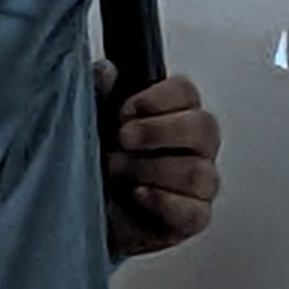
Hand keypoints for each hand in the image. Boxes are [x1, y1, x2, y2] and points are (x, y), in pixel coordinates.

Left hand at [99, 72, 219, 255]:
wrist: (84, 214)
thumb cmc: (97, 165)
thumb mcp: (91, 124)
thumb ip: (99, 95)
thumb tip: (105, 71)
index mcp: (176, 115)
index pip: (187, 93)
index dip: (159, 98)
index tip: (126, 109)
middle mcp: (195, 147)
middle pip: (204, 127)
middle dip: (158, 131)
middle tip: (122, 138)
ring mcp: (199, 183)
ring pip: (197, 171)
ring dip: (150, 170)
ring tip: (117, 172)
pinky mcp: (193, 217)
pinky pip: (195, 212)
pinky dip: (163, 202)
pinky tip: (137, 194)